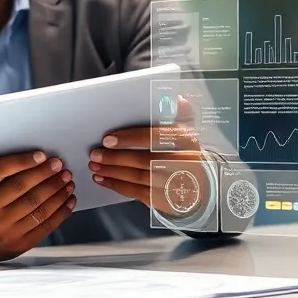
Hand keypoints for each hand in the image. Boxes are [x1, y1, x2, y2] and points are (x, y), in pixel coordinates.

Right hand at [0, 151, 75, 262]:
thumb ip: (2, 174)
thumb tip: (40, 160)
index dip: (22, 161)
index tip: (42, 154)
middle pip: (22, 188)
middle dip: (46, 175)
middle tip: (61, 166)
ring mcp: (2, 230)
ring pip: (37, 207)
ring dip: (57, 192)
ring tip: (67, 181)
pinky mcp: (17, 244)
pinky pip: (44, 225)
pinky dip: (60, 211)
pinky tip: (68, 200)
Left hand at [87, 98, 212, 218]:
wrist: (203, 183)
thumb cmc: (186, 152)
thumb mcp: (187, 130)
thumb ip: (179, 114)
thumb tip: (175, 98)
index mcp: (187, 141)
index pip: (155, 138)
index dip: (130, 139)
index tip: (108, 139)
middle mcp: (184, 163)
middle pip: (145, 160)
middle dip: (116, 158)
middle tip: (95, 154)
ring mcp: (176, 183)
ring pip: (139, 178)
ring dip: (113, 172)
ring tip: (95, 166)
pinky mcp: (168, 200)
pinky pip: (138, 193)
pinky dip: (118, 186)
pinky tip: (103, 179)